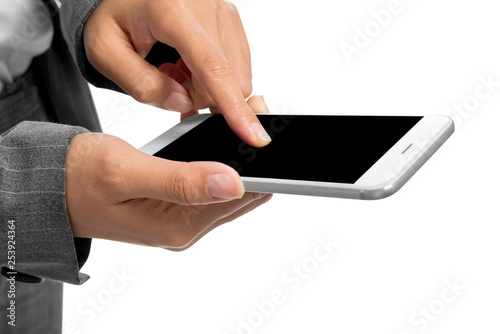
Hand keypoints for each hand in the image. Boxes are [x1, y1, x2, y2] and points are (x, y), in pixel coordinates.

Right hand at [65, 96, 271, 250]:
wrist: (51, 186)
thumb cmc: (79, 178)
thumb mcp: (126, 172)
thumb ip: (180, 180)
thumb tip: (232, 182)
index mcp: (178, 227)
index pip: (243, 196)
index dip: (260, 160)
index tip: (259, 119)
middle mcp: (186, 227)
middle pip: (242, 191)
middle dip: (251, 152)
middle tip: (249, 107)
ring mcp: (182, 218)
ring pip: (228, 184)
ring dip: (236, 152)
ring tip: (231, 114)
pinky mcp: (175, 205)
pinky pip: (209, 181)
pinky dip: (217, 156)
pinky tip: (210, 131)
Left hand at [84, 0, 270, 146]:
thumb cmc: (114, 16)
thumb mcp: (105, 52)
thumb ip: (141, 84)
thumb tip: (183, 102)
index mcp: (172, 12)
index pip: (213, 67)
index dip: (234, 107)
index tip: (253, 135)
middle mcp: (207, 8)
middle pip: (228, 80)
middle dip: (201, 97)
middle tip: (169, 83)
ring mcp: (224, 13)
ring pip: (236, 77)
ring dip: (207, 88)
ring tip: (176, 70)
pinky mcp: (231, 21)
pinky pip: (236, 67)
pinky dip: (213, 78)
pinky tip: (189, 65)